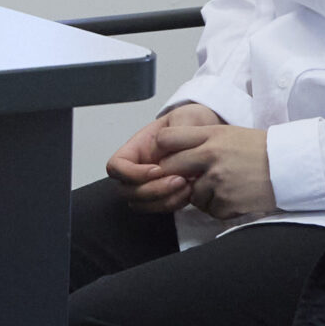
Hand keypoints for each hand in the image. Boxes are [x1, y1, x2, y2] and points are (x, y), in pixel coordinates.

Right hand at [107, 104, 223, 213]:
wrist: (208, 137)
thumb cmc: (192, 124)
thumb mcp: (186, 117)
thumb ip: (174, 128)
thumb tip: (160, 145)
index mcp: (136, 149)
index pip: (116, 166)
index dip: (131, 173)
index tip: (157, 169)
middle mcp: (138, 169)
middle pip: (125, 190)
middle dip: (151, 190)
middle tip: (178, 180)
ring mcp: (149, 184)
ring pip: (140, 203)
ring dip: (163, 199)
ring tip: (187, 185)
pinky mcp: (163, 196)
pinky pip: (158, 208)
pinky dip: (173, 204)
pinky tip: (191, 192)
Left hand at [151, 119, 277, 223]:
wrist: (292, 166)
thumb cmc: (261, 150)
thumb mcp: (229, 133)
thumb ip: (201, 141)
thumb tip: (174, 154)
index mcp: (211, 135)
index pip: (166, 138)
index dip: (163, 150)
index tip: (169, 156)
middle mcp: (210, 155)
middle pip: (170, 167)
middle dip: (176, 175)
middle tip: (191, 178)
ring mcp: (218, 179)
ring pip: (191, 194)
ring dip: (203, 195)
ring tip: (225, 187)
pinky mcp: (226, 200)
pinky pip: (210, 209)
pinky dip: (219, 207)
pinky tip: (235, 197)